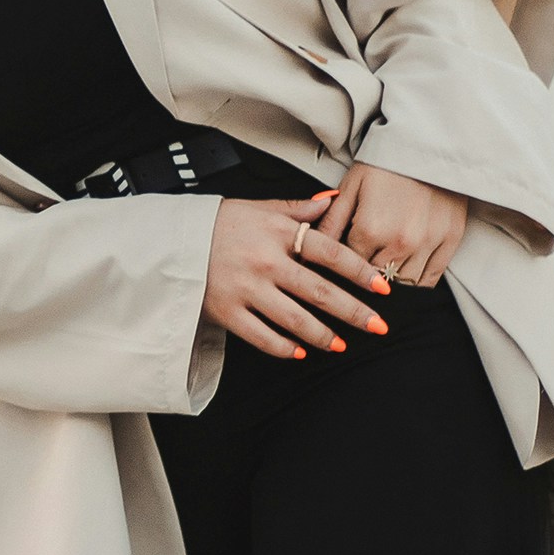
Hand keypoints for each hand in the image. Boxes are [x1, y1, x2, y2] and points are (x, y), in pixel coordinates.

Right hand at [201, 195, 397, 359]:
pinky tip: (300, 352)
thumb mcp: (260, 208)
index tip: (382, 287)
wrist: (172, 242)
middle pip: (320, 291)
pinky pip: (261, 336)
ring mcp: (245, 289)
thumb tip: (332, 202)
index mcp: (277, 232)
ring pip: (294, 319)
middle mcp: (265, 262)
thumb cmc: (219, 224)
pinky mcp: (226, 312)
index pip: (329, 252)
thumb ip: (298, 209)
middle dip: (354, 312)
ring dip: (323, 335)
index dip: (359, 271)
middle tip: (379, 326)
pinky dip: (282, 347)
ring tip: (342, 344)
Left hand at [315, 164, 466, 288]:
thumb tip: (307, 252)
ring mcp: (428, 244)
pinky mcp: (450, 241)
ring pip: (403, 286)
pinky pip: (430, 279)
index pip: (349, 266)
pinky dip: (416, 284)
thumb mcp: (351, 186)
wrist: (430, 141)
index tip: (341, 265)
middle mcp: (400, 242)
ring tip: (383, 273)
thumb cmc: (385, 162)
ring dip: (391, 284)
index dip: (343, 267)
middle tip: (361, 272)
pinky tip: (405, 276)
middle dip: (365, 278)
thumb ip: (330, 223)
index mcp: (370, 229)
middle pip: (375, 280)